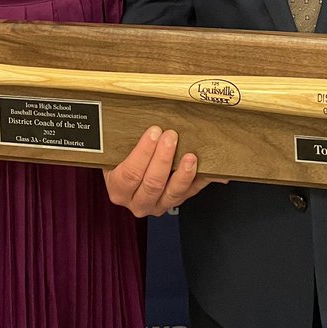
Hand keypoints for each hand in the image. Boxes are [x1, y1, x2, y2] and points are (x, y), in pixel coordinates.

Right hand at [103, 126, 219, 216]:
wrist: (130, 175)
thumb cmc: (123, 159)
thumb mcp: (117, 151)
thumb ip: (126, 140)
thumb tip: (144, 122)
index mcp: (118, 189)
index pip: (130, 174)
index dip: (143, 153)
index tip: (153, 132)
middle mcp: (137, 201)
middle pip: (152, 184)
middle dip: (163, 158)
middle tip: (171, 136)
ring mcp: (158, 205)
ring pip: (173, 194)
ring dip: (183, 174)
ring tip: (190, 156)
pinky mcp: (176, 202)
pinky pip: (191, 193)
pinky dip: (201, 180)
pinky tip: (209, 170)